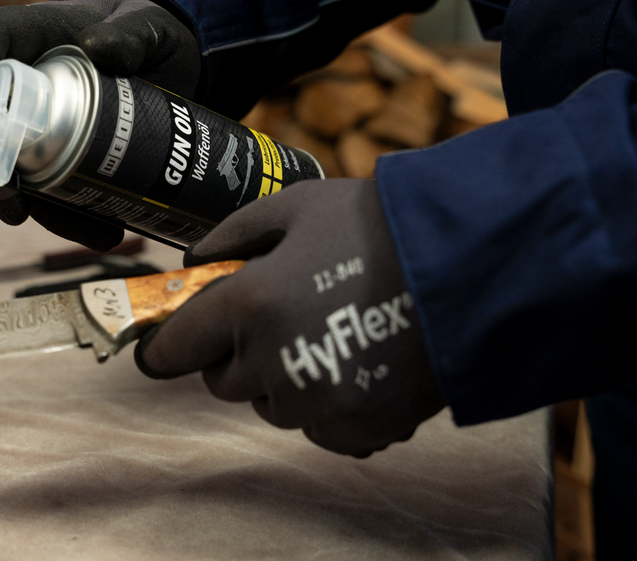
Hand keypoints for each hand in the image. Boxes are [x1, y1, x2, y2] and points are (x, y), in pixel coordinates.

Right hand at [0, 0, 200, 251]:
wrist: (168, 71)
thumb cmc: (147, 35)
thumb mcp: (151, 26)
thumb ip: (134, 33)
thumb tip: (97, 48)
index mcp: (30, 35)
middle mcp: (20, 85)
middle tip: (14, 207)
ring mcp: (35, 127)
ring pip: (18, 174)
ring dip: (48, 212)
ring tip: (96, 232)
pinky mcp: (59, 160)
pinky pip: (51, 195)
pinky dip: (74, 218)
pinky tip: (107, 232)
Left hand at [134, 179, 444, 456]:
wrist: (472, 262)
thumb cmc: (379, 225)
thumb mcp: (295, 207)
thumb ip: (232, 236)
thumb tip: (193, 261)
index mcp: (249, 306)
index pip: (173, 350)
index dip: (164, 347)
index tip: (164, 347)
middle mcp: (275, 363)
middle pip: (222, 381)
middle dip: (236, 354)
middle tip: (274, 318)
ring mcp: (318, 404)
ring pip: (272, 406)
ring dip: (283, 380)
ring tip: (327, 333)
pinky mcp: (359, 429)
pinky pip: (319, 428)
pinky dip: (327, 404)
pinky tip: (357, 361)